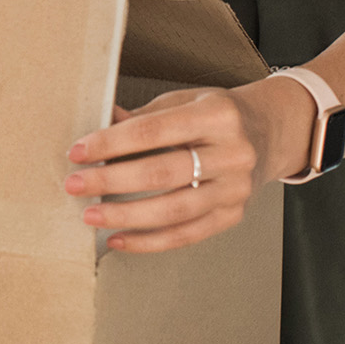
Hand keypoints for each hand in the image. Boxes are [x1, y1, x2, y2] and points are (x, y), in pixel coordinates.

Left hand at [60, 75, 314, 251]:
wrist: (269, 132)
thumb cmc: (218, 115)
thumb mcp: (184, 101)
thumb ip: (142, 118)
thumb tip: (98, 124)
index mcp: (217, 115)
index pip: (153, 131)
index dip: (111, 143)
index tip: (78, 151)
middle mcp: (232, 153)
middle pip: (162, 172)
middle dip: (111, 181)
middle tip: (75, 184)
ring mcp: (235, 188)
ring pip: (174, 210)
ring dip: (126, 216)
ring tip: (91, 216)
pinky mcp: (233, 215)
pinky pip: (186, 235)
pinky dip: (149, 242)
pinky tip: (119, 239)